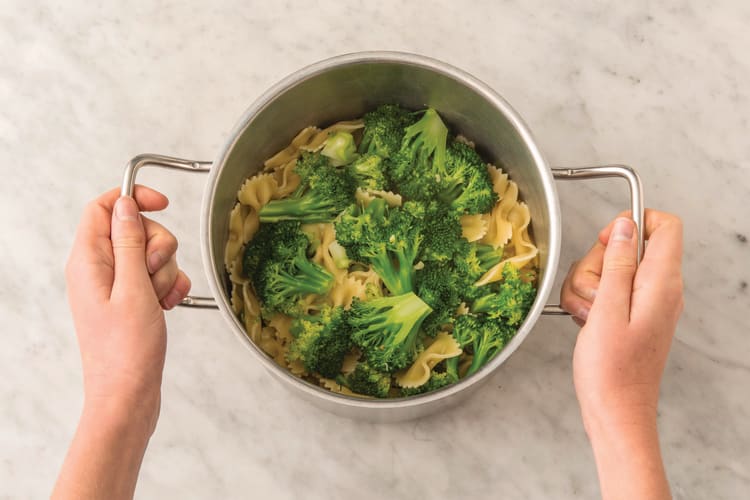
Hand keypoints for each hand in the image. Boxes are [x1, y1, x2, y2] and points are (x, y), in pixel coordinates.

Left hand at [65, 186, 190, 431]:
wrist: (127, 395)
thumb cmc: (125, 351)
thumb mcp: (132, 288)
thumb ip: (128, 242)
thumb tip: (125, 205)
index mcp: (88, 261)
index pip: (105, 207)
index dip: (134, 199)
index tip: (163, 204)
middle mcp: (98, 269)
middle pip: (135, 230)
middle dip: (159, 246)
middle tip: (155, 274)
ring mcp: (116, 285)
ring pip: (151, 254)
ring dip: (166, 271)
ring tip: (159, 300)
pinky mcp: (131, 300)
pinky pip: (157, 277)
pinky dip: (169, 287)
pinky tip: (169, 305)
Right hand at [560, 210, 682, 498]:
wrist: (616, 412)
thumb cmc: (612, 371)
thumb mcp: (608, 308)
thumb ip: (619, 262)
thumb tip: (626, 225)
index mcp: (662, 283)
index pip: (664, 225)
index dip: (633, 223)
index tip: (607, 240)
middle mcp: (662, 290)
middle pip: (630, 246)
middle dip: (600, 260)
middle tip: (592, 291)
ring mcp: (648, 303)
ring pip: (614, 268)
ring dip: (590, 283)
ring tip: (588, 312)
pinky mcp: (634, 315)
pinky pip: (611, 291)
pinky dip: (593, 300)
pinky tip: (588, 320)